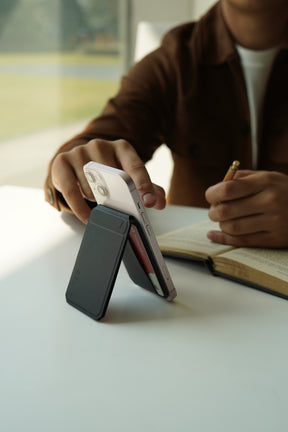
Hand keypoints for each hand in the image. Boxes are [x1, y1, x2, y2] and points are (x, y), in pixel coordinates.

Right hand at [51, 138, 165, 222]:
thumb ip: (147, 188)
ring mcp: (80, 152)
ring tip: (98, 200)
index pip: (136, 167)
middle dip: (117, 198)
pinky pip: (72, 190)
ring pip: (92, 186)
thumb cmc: (108, 172)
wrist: (77, 161)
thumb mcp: (128, 177)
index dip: (144, 186)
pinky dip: (80, 208)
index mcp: (122, 148)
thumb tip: (160, 202)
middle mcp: (100, 145)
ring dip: (97, 200)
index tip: (149, 202)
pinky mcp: (62, 161)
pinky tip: (87, 217)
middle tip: (117, 208)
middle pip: (112, 178)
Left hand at [205, 170, 287, 247]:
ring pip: (233, 228)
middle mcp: (269, 202)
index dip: (212, 194)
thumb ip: (243, 178)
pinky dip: (224, 239)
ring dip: (221, 225)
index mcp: (265, 182)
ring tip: (223, 220)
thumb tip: (217, 186)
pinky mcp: (275, 239)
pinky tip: (214, 235)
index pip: (228, 189)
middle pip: (227, 211)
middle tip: (214, 211)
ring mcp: (273, 222)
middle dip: (214, 212)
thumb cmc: (284, 191)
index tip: (210, 196)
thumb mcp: (268, 177)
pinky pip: (242, 241)